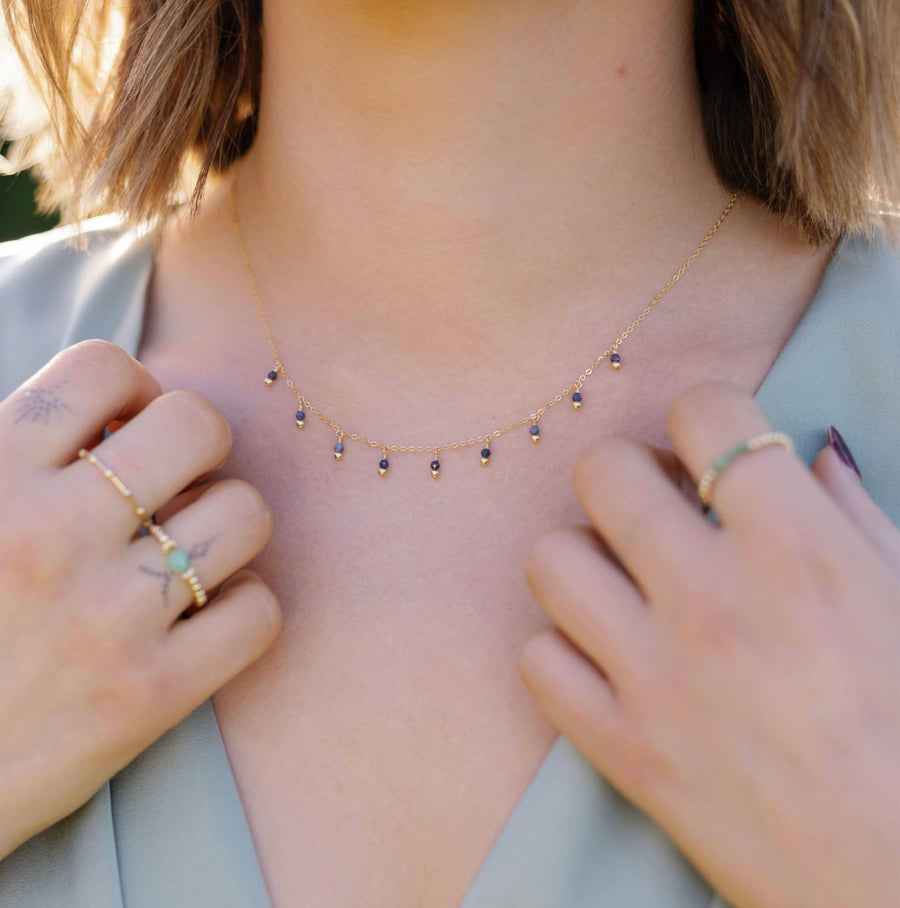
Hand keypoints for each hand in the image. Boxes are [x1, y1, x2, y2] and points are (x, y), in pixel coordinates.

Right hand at [0, 340, 280, 859]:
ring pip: (244, 512)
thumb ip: (10, 453)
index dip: (134, 387)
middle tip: (173, 484)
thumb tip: (104, 412)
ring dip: (229, 523)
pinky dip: (244, 606)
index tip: (126, 425)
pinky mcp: (149, 696)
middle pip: (198, 425)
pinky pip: (259, 611)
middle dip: (198, 444)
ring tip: (190, 549)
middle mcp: (52, 535)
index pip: (104, 366)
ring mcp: (108, 617)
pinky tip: (203, 616)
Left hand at [519, 381, 899, 907]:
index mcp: (799, 551)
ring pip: (550, 558)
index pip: (704, 413)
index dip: (703, 414)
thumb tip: (809, 456)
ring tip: (620, 580)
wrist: (899, 884)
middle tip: (655, 506)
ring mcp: (654, 676)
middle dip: (627, 473)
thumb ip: (856, 519)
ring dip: (582, 557)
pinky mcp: (621, 748)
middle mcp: (713, 600)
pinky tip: (607, 657)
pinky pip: (538, 659)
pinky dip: (564, 649)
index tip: (710, 446)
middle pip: (602, 471)